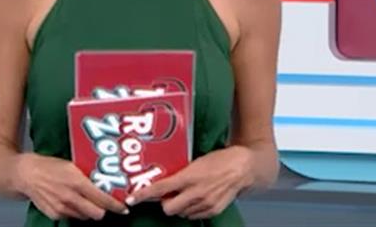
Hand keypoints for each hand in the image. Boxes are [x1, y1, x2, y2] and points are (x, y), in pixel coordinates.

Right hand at [14, 153, 129, 220]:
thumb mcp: (71, 166)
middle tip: (104, 204)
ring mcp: (62, 207)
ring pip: (85, 217)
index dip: (116, 205)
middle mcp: (70, 197)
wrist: (25, 174)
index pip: (103, 199)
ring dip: (88, 211)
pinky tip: (70, 201)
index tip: (123, 208)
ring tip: (85, 200)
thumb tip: (103, 183)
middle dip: (103, 210)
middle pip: (97, 214)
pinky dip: (75, 211)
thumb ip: (87, 176)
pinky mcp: (54, 214)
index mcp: (77, 181)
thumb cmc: (48, 166)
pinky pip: (72, 217)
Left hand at [126, 146, 252, 219]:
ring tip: (186, 194)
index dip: (143, 195)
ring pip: (181, 213)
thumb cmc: (219, 160)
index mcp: (189, 177)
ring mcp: (205, 204)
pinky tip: (196, 199)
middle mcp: (196, 193)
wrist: (243, 167)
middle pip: (167, 208)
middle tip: (168, 195)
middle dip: (164, 203)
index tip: (132, 199)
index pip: (160, 188)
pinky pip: (194, 216)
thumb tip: (164, 181)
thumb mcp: (195, 162)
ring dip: (179, 206)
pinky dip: (191, 210)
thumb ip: (180, 173)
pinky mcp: (213, 211)